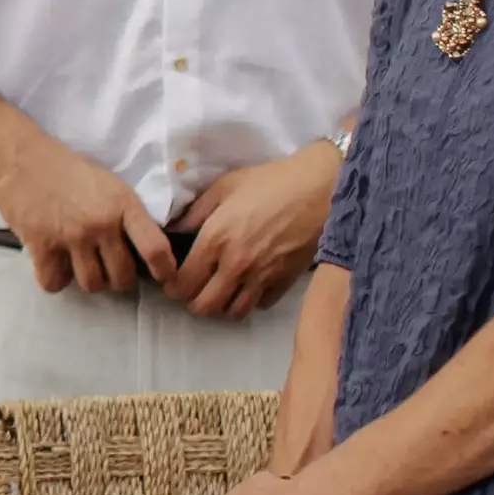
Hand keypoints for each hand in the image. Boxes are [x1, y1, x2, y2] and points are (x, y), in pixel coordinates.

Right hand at [0, 128, 172, 295]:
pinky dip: (56, 279)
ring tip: (83, 266)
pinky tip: (56, 265)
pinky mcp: (41, 245)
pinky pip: (55, 282)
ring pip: (92, 284)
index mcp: (123, 205)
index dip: (165, 270)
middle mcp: (100, 224)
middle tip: (110, 267)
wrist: (20, 158)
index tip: (165, 278)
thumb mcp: (110, 184)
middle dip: (119, 278)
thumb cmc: (68, 169)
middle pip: (122, 277)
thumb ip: (127, 215)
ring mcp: (70, 237)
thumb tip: (144, 248)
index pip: (155, 248)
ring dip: (90, 279)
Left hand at [164, 142, 335, 318]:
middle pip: (205, 306)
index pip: (184, 283)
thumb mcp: (224, 187)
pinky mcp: (286, 281)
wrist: (321, 189)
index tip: (173, 282)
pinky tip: (248, 287)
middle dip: (193, 302)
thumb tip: (174, 228)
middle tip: (194, 290)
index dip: (173, 287)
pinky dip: (251, 301)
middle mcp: (236, 265)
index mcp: (215, 240)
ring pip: (233, 312)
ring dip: (222, 306)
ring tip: (219, 292)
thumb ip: (195, 211)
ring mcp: (263, 276)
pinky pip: (261, 305)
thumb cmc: (270, 182)